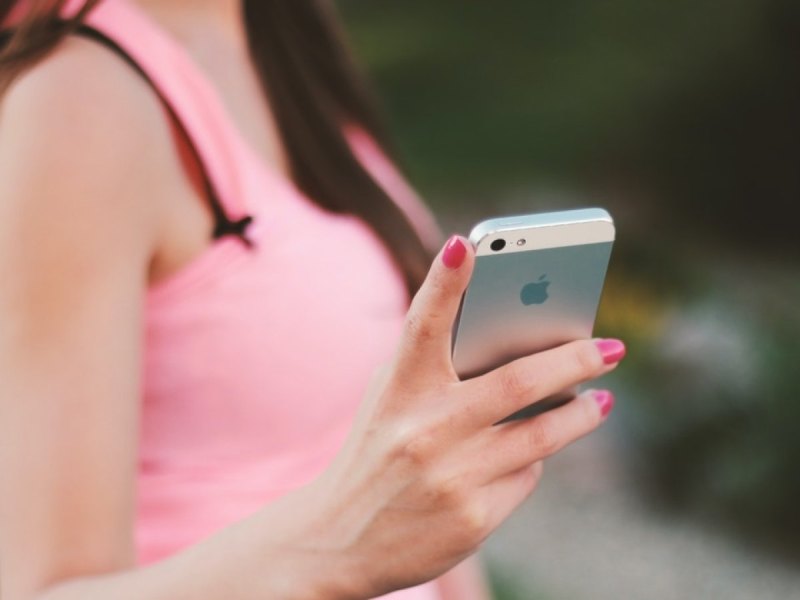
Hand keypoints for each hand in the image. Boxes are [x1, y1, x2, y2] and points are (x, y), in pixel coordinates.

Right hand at [297, 236, 623, 597]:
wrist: (339, 538)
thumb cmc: (376, 451)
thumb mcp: (391, 401)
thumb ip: (437, 368)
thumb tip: (521, 341)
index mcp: (398, 390)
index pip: (422, 324)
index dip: (443, 281)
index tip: (465, 244)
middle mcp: (424, 430)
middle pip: (517, 381)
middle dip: (575, 359)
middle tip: (610, 348)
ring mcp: (451, 477)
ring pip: (542, 433)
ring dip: (582, 413)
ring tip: (601, 399)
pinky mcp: (473, 518)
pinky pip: (527, 476)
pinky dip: (535, 459)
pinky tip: (532, 455)